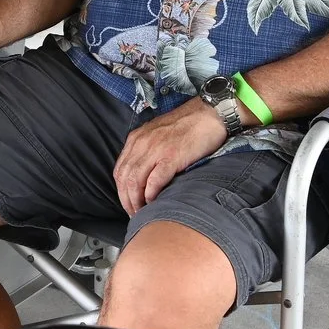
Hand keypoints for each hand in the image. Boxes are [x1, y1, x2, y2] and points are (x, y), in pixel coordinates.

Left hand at [111, 100, 227, 214]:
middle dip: (127, 201)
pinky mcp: (172, 156)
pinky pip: (154, 180)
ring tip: (143, 213)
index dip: (121, 192)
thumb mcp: (157, 134)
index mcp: (136, 139)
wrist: (209, 114)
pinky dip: (151, 195)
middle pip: (124, 178)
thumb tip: (142, 177)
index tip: (128, 204)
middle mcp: (142, 143)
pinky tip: (154, 202)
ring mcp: (156, 149)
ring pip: (135, 181)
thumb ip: (146, 151)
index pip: (119, 171)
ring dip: (137, 202)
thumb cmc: (187, 126)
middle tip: (134, 214)